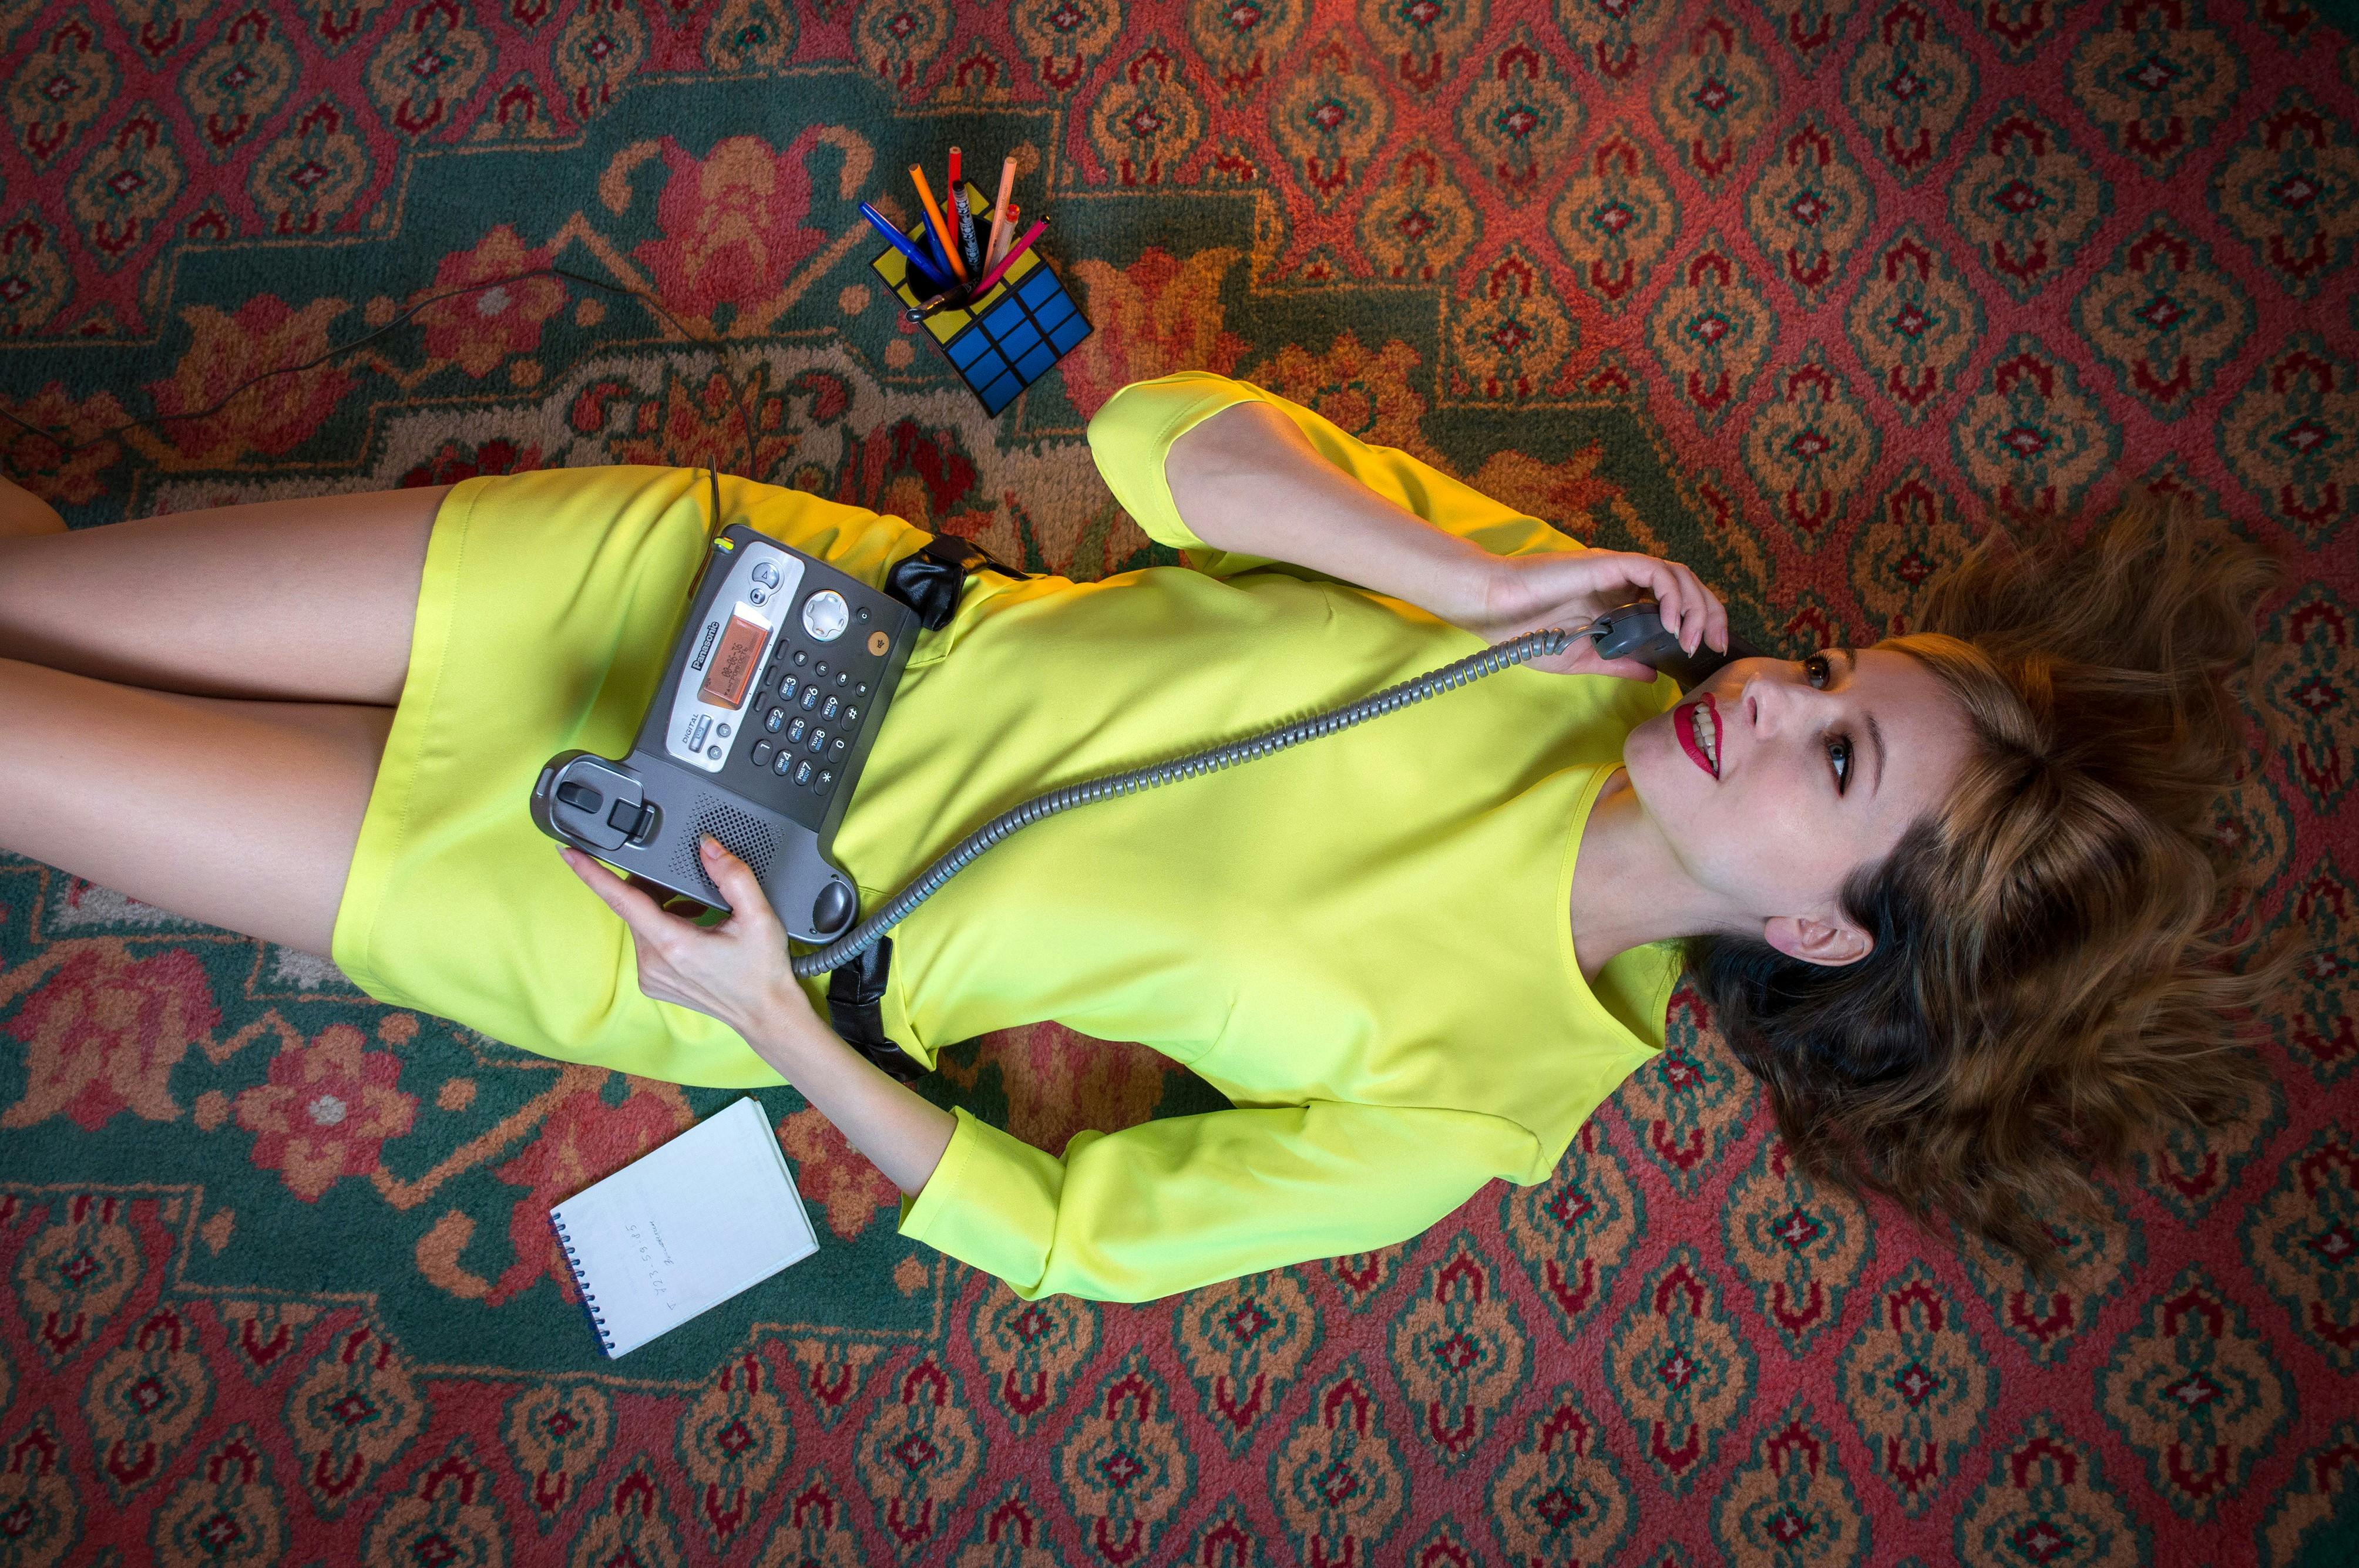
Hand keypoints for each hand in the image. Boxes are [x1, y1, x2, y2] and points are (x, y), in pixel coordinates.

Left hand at [560, 836, 827, 1045]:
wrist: (765, 1013)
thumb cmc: (762, 971)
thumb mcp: (759, 915)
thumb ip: (733, 875)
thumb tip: (707, 846)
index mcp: (673, 944)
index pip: (621, 899)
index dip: (591, 872)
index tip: (568, 852)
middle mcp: (654, 962)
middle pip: (634, 906)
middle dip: (654, 887)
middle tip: (688, 884)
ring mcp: (650, 975)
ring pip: (641, 923)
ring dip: (663, 907)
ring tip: (700, 912)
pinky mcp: (653, 982)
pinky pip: (647, 942)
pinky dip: (664, 927)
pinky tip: (693, 928)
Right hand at [1450, 548, 1727, 678]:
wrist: (1493, 611)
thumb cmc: (1525, 632)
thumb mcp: (1581, 659)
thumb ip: (1618, 664)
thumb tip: (1653, 674)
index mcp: (1618, 601)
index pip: (1674, 601)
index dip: (1701, 621)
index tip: (1709, 649)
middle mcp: (1624, 580)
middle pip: (1685, 584)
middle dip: (1710, 612)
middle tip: (1716, 644)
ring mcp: (1618, 569)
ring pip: (1676, 573)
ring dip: (1694, 605)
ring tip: (1691, 638)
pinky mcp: (1608, 563)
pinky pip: (1654, 570)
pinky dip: (1671, 593)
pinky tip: (1670, 621)